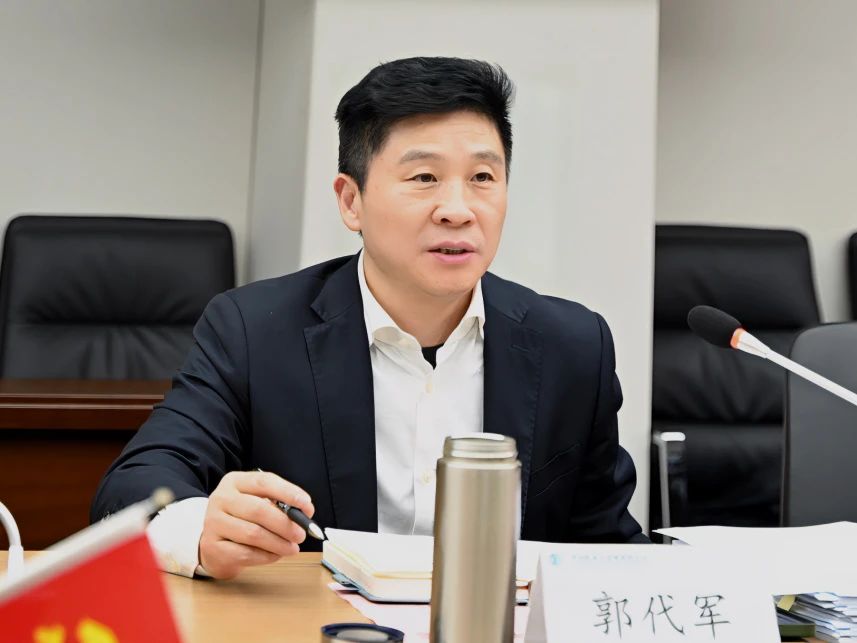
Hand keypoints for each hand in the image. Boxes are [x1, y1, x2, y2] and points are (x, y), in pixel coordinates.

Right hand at [198, 470, 314, 578]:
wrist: (213, 542)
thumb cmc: (242, 518)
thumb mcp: (257, 501)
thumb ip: (279, 503)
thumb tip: (305, 512)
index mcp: (235, 482)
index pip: (264, 481)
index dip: (288, 492)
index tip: (307, 504)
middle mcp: (221, 499)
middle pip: (258, 509)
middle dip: (285, 524)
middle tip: (302, 534)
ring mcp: (213, 523)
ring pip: (253, 534)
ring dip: (279, 543)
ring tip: (292, 548)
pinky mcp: (212, 547)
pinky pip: (246, 553)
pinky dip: (267, 556)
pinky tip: (276, 555)